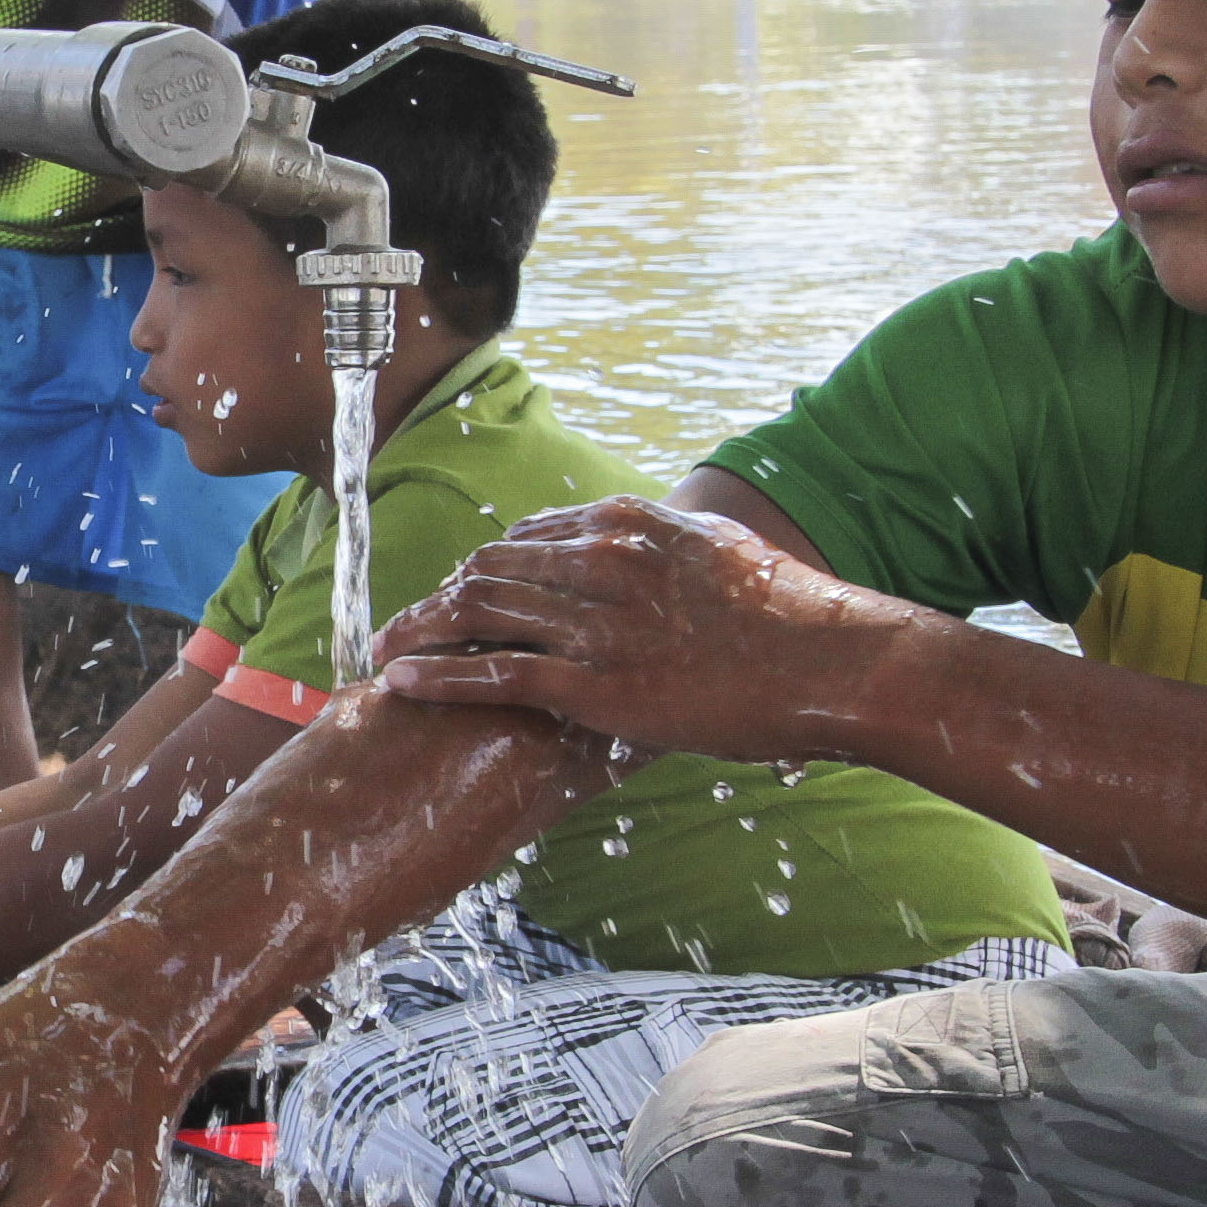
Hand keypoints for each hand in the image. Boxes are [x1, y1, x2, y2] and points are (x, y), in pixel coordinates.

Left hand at [373, 495, 915, 767]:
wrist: (824, 660)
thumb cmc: (787, 611)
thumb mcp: (718, 549)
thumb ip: (669, 543)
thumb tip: (653, 537)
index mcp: (627, 523)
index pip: (528, 536)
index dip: (485, 565)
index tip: (462, 588)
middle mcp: (598, 561)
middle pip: (488, 568)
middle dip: (439, 596)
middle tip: (405, 621)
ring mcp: (592, 622)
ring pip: (476, 612)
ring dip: (419, 630)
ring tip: (381, 649)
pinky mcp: (592, 682)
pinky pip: (492, 673)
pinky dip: (438, 675)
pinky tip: (401, 680)